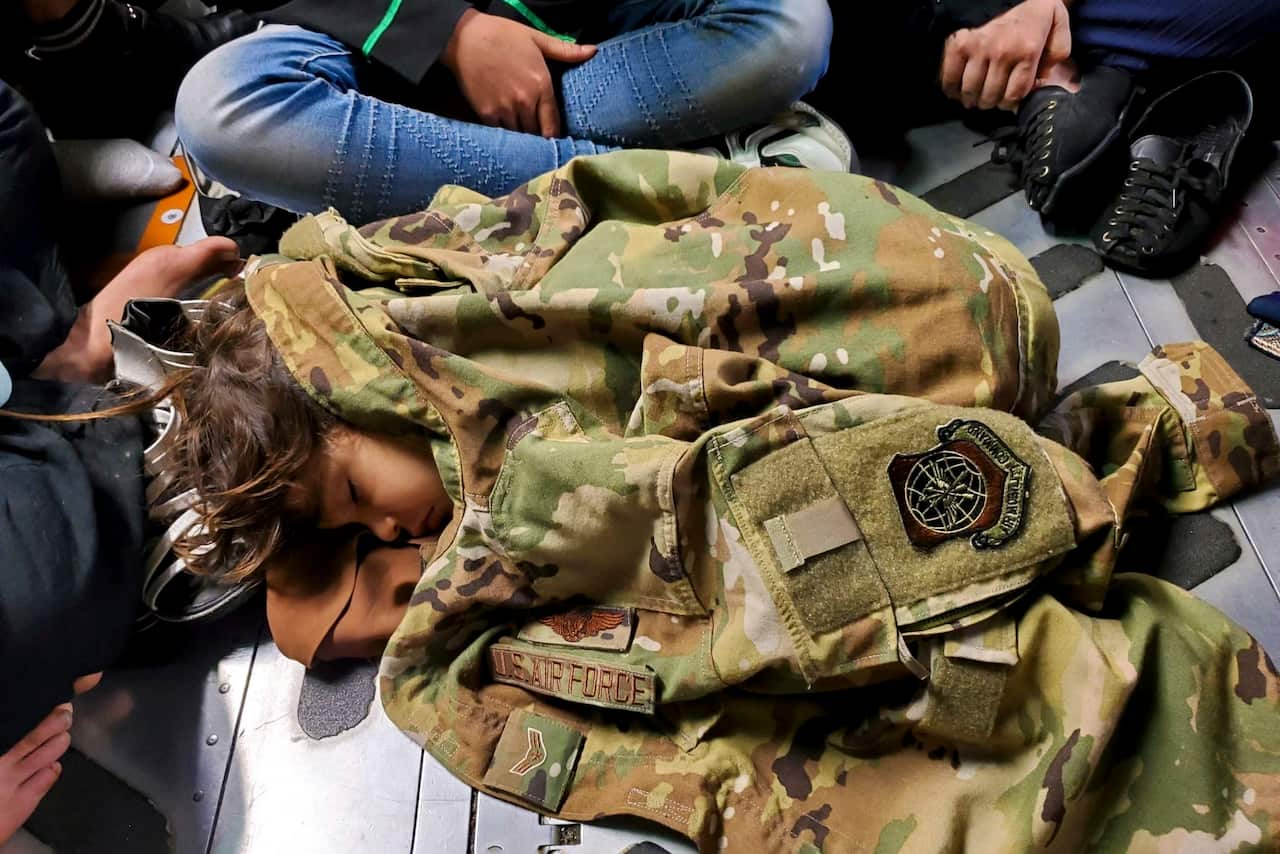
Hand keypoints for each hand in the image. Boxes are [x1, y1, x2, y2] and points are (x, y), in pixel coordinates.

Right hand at [442, 10, 596, 136]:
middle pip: (537, 134)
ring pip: (520, 136)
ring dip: (522, 138)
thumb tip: (593, 51)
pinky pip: (500, 133)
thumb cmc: (502, 35)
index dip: (555, 137)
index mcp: (541, 85)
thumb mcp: (537, 39)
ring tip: (525, 142)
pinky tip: (507, 133)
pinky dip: (504, 134)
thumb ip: (566, 51)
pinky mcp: (486, 113)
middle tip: (540, 144)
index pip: (553, 124)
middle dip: (539, 138)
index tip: (556, 143)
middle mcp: (525, 101)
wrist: (464, 37)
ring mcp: (505, 109)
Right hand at [939, 0, 1071, 110]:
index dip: (1010, 104)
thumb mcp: (1059, 35)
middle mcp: (1003, 52)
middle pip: (991, 96)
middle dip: (991, 103)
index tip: (1007, 100)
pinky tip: (957, 91)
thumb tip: (1037, 86)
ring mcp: (979, 48)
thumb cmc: (1038, 16)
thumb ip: (1054, 62)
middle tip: (990, 99)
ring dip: (972, 99)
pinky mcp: (961, 44)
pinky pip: (950, 77)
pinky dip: (951, 89)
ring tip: (974, 98)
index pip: (1014, 95)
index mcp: (1028, 51)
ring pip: (971, 90)